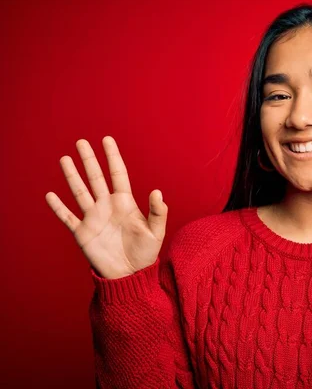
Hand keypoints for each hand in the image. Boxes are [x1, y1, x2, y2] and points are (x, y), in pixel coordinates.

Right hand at [45, 136, 167, 278]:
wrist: (129, 274)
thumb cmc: (145, 253)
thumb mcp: (156, 232)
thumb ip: (157, 212)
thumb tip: (157, 191)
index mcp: (125, 203)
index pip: (118, 174)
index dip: (113, 157)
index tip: (107, 140)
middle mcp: (107, 206)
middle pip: (96, 178)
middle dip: (89, 160)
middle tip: (81, 141)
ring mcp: (94, 218)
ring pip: (80, 192)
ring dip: (72, 176)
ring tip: (64, 159)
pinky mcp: (83, 233)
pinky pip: (68, 217)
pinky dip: (59, 207)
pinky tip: (50, 195)